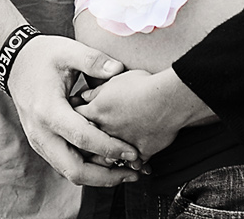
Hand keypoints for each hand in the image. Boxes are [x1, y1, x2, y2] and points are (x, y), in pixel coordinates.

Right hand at [5, 35, 141, 186]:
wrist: (16, 63)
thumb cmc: (42, 56)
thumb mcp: (67, 50)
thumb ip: (93, 60)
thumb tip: (118, 69)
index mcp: (47, 110)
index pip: (81, 138)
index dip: (109, 148)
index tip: (132, 152)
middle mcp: (40, 133)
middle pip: (74, 170)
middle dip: (106, 176)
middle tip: (133, 173)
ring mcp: (40, 142)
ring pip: (70, 173)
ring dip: (99, 177)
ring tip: (126, 172)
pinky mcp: (43, 145)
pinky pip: (66, 165)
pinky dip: (89, 169)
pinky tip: (108, 163)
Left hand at [76, 68, 214, 159]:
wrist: (168, 100)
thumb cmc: (143, 85)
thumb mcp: (114, 80)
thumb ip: (97, 91)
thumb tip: (85, 96)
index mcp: (97, 111)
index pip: (76, 116)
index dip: (76, 115)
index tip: (78, 115)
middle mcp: (106, 131)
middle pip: (90, 141)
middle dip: (91, 139)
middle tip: (94, 136)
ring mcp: (122, 144)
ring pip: (110, 156)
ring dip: (110, 154)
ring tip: (113, 151)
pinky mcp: (141, 153)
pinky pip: (134, 162)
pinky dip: (135, 161)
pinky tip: (135, 160)